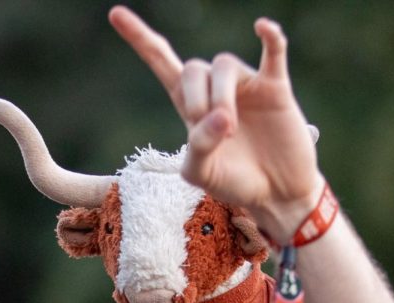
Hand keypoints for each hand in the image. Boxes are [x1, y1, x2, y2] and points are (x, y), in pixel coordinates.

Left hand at [109, 6, 324, 242]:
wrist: (277, 194)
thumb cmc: (236, 183)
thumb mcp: (202, 174)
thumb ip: (198, 147)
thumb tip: (218, 117)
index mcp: (191, 106)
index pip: (162, 63)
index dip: (141, 39)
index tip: (116, 15)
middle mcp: (216, 89)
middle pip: (192, 67)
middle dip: (195, 97)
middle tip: (211, 129)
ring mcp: (246, 86)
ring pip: (224, 64)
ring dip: (221, 94)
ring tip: (230, 127)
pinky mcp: (275, 88)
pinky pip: (274, 52)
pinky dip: (270, 37)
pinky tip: (261, 28)